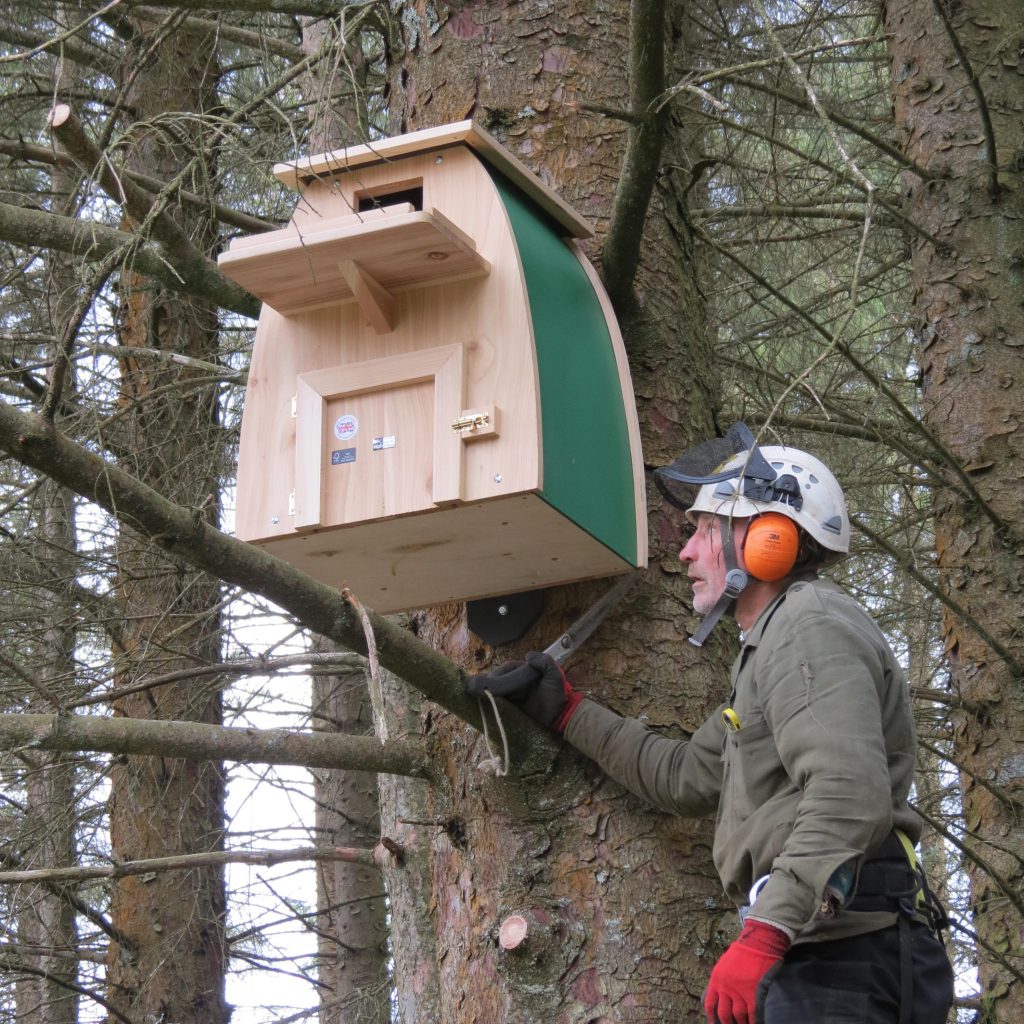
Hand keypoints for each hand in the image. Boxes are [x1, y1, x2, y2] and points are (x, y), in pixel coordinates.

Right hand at [465, 652, 581, 730]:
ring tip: (476, 700)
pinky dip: (488, 706)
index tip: (486, 685)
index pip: (503, 672)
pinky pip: (496, 705)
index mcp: (519, 671)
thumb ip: (545, 662)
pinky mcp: (509, 708)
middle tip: (477, 693)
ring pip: (492, 693)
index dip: (494, 678)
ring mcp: (510, 695)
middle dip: (485, 687)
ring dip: (484, 696)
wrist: (561, 716)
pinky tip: (482, 709)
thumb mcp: (555, 675)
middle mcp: (512, 682)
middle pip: (494, 682)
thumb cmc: (558, 693)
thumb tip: (527, 656)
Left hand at [704, 919, 788, 1023]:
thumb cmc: (742, 952)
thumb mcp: (724, 965)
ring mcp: (739, 990)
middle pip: (724, 1014)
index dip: (712, 1018)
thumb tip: (719, 997)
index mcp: (716, 979)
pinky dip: (753, 1022)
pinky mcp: (754, 992)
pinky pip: (752, 1013)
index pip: (710, 1004)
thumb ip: (721, 981)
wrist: (757, 942)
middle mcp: (725, 987)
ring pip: (738, 1016)